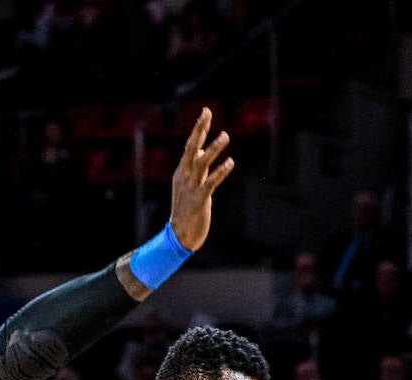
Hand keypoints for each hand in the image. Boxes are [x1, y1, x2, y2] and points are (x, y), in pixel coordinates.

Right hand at [168, 108, 233, 252]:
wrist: (180, 235)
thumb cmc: (187, 209)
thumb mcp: (189, 184)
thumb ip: (196, 167)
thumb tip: (201, 151)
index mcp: (182, 172)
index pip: (191, 146)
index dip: (199, 129)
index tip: (206, 111)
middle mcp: (185, 177)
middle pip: (191, 149)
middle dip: (199, 130)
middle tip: (207, 112)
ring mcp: (191, 188)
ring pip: (201, 163)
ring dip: (213, 149)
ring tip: (226, 136)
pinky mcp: (199, 200)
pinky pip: (210, 183)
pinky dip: (220, 172)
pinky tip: (230, 162)